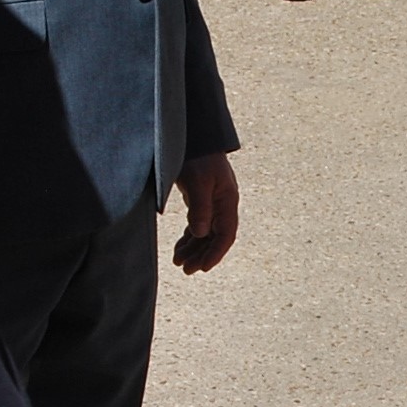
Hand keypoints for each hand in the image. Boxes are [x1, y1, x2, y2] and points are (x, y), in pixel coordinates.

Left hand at [172, 151, 239, 274]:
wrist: (194, 137)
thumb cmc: (198, 157)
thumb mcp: (198, 181)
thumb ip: (200, 208)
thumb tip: (200, 234)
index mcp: (227, 201)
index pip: (226, 235)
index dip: (215, 253)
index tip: (203, 268)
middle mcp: (222, 205)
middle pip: (215, 238)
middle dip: (201, 255)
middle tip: (186, 270)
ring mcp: (212, 203)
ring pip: (205, 234)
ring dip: (194, 249)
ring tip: (179, 262)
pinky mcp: (200, 201)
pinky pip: (197, 226)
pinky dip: (189, 239)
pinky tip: (179, 249)